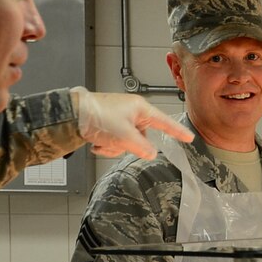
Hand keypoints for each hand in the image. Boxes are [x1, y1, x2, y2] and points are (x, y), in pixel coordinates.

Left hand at [73, 88, 191, 160]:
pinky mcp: (108, 124)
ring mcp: (119, 118)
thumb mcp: (124, 135)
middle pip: (141, 137)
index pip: (164, 122)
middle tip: (117, 143)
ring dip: (115, 147)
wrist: (72, 114)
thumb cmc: (97, 116)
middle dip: (128, 145)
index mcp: (140, 108)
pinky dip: (107, 145)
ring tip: (103, 142)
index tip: (189, 137)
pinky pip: (115, 141)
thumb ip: (141, 146)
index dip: (177, 131)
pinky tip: (97, 143)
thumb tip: (151, 153)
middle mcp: (131, 111)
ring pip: (127, 142)